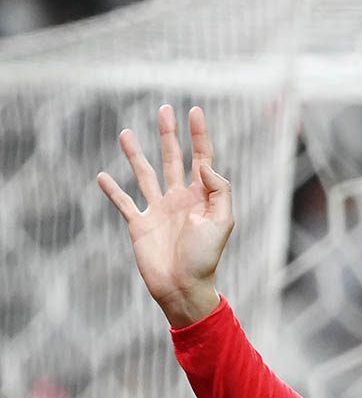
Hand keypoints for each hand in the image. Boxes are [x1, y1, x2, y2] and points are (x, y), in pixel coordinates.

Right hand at [97, 105, 230, 327]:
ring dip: (136, 154)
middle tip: (165, 109)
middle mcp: (179, 199)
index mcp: (201, 197)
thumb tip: (205, 166)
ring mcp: (158, 210)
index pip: (201, 158)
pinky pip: (123, 202)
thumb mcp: (222, 223)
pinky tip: (102, 176)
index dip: (199, 135)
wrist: (183, 288)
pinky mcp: (139, 224)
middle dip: (169, 134)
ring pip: (145, 174)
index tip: (194, 111)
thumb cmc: (205, 259)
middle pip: (173, 158)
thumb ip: (219, 192)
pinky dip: (112, 190)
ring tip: (126, 133)